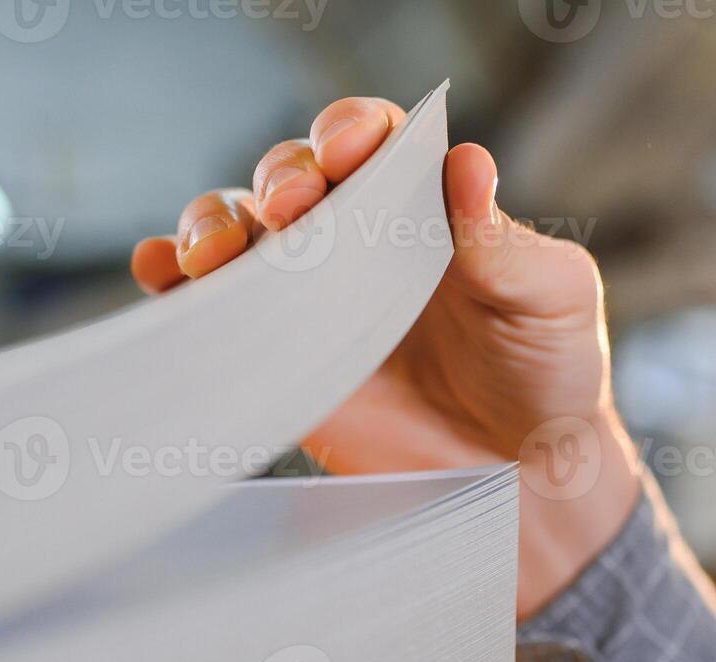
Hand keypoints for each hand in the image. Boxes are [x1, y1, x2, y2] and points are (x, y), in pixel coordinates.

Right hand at [132, 96, 641, 618]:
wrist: (522, 477)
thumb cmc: (548, 372)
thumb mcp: (552, 298)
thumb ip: (506, 242)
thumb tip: (467, 164)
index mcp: (423, 205)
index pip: (369, 140)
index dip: (348, 130)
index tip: (347, 151)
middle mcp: (358, 240)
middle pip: (289, 179)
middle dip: (280, 181)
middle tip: (293, 210)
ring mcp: (311, 299)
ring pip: (239, 234)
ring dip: (213, 225)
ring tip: (216, 251)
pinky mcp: (281, 359)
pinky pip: (215, 309)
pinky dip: (175, 283)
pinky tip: (163, 274)